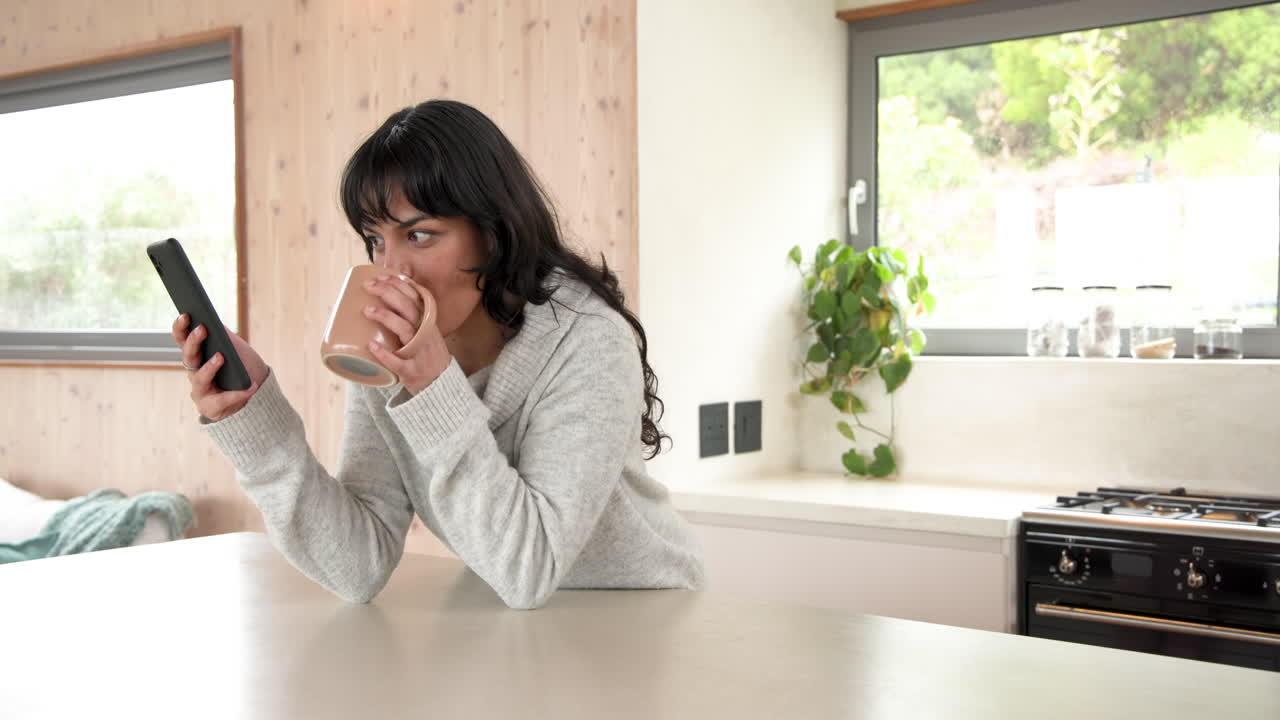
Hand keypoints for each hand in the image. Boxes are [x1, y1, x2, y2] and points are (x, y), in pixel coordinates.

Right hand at [172, 314, 269, 420]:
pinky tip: (251, 386)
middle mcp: (194, 372)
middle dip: (193, 342)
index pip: (182, 340)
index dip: (180, 328)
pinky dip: (239, 392)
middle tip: (202, 329)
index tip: (186, 314)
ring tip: (221, 356)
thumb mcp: (236, 350)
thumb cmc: (241, 370)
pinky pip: (223, 399)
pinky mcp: (210, 408)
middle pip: (188, 356)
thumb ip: (226, 339)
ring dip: (209, 366)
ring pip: (200, 378)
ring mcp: (199, 391)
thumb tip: (218, 324)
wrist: (253, 397)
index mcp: (197, 356)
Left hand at [363, 274, 449, 394]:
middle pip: (409, 308)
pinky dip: (385, 354)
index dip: (399, 284)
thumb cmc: (427, 355)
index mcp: (429, 323)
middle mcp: (427, 335)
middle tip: (368, 286)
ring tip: (367, 310)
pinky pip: (399, 362)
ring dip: (386, 318)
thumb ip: (413, 316)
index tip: (381, 276)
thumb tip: (389, 294)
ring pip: (405, 330)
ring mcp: (420, 353)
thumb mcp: (427, 332)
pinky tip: (372, 346)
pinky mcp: (412, 372)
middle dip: (388, 293)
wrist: (442, 386)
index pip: (416, 297)